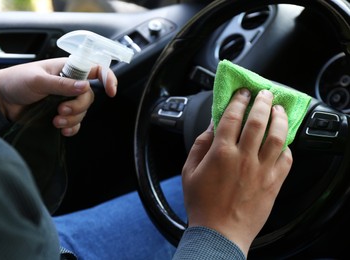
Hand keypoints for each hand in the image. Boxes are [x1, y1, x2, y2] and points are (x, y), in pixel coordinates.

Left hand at [0, 57, 117, 135]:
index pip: (95, 69)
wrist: (1, 101)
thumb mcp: (38, 80)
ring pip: (83, 112)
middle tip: (61, 111)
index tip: (111, 92)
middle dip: (78, 107)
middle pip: (89, 97)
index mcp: (68, 69)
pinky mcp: (61, 115)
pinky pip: (76, 124)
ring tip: (55, 120)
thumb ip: (61, 84)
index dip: (108, 78)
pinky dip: (71, 128)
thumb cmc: (16, 81)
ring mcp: (66, 100)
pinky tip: (61, 130)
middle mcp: (70, 84)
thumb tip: (84, 86)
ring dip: (72, 119)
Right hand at [182, 88, 292, 256]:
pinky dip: (286, 146)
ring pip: (277, 136)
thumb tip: (211, 126)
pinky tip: (283, 141)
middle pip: (258, 120)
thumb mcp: (189, 171)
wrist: (219, 232)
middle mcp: (244, 157)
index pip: (233, 116)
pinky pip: (286, 159)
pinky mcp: (274, 182)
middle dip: (263, 102)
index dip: (239, 100)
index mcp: (221, 153)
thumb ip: (200, 145)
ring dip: (280, 118)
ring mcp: (262, 170)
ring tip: (279, 109)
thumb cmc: (202, 204)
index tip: (243, 92)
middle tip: (265, 94)